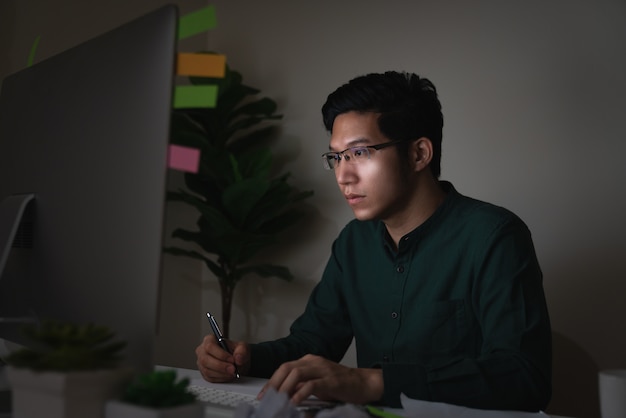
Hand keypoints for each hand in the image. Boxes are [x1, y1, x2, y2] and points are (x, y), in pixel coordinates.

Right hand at [195, 334, 249, 381]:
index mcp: (209, 340)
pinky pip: (210, 378)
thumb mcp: (242, 347)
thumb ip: (242, 350)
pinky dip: (221, 378)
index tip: (232, 359)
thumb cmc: (236, 351)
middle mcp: (202, 351)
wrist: (236, 361)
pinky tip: (228, 375)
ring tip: (232, 372)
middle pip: (205, 360)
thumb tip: (238, 358)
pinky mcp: (204, 373)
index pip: (210, 346)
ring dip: (222, 373)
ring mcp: (201, 363)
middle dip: (221, 366)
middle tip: (233, 369)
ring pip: (207, 370)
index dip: (221, 354)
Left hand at [258, 354, 382, 404]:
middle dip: (273, 383)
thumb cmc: (340, 385)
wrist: (363, 383)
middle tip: (265, 398)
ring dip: (284, 388)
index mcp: (308, 361)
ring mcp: (323, 369)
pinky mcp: (331, 380)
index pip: (284, 367)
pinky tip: (294, 403)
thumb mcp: (317, 383)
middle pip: (287, 368)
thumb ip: (301, 385)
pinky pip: (311, 385)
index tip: (262, 394)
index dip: (271, 381)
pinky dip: (300, 394)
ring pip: (296, 374)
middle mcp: (314, 362)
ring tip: (278, 401)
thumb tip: (283, 394)